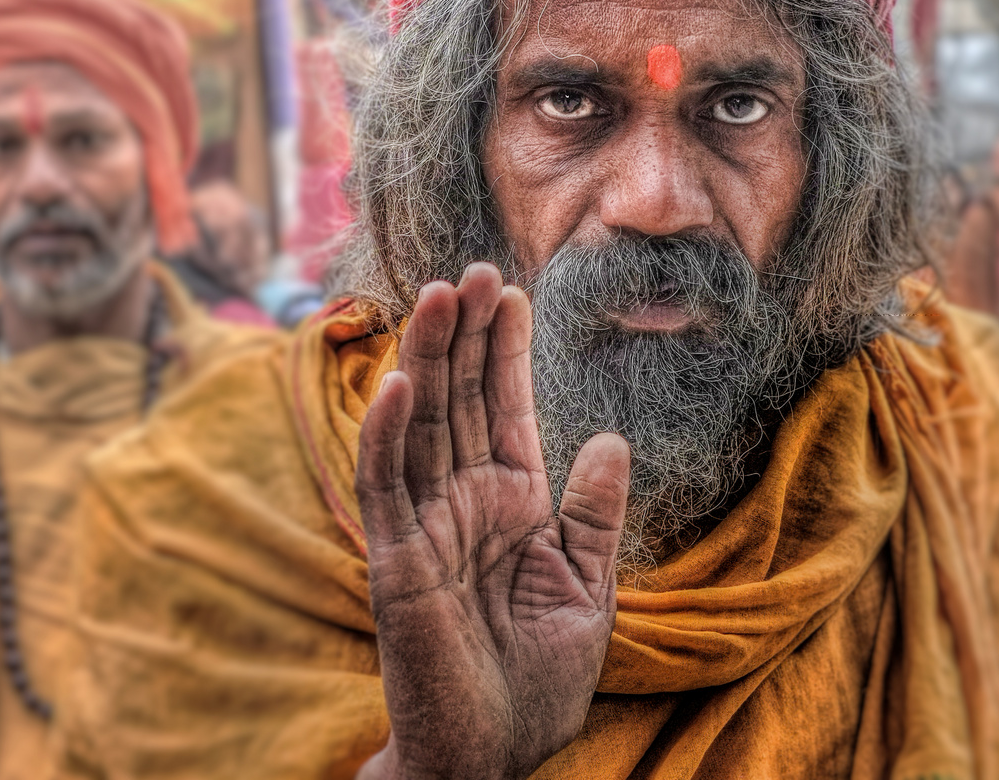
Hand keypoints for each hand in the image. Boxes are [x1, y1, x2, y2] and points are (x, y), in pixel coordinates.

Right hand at [353, 264, 630, 779]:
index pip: (504, 410)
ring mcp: (424, 530)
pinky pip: (386, 490)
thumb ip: (594, 517)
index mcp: (510, 505)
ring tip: (439, 295)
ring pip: (420, 428)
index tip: (512, 291)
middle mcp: (462, 505)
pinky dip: (386, 437)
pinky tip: (397, 385)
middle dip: (466, 336)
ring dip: (426, 362)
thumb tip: (611, 439)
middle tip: (475, 268)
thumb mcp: (588, 592)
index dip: (505, 352)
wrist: (497, 756)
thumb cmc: (537, 685)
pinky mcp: (396, 564)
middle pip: (459, 402)